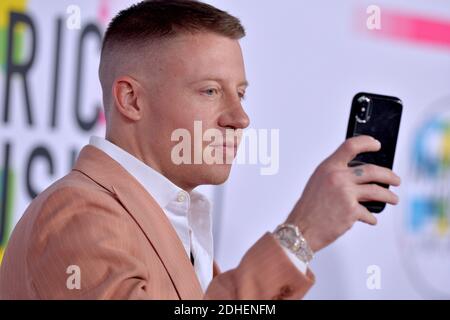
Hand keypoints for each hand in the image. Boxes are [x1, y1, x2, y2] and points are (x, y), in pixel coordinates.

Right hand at [284, 135, 400, 252]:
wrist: (301, 228)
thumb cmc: (309, 207)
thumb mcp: (318, 182)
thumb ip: (336, 175)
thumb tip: (361, 176)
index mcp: (328, 167)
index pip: (350, 146)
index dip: (366, 142)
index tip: (376, 144)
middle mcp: (338, 177)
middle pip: (372, 170)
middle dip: (389, 175)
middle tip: (396, 180)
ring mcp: (346, 194)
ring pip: (377, 191)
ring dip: (389, 196)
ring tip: (394, 199)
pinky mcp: (351, 211)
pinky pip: (369, 213)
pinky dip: (371, 217)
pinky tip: (371, 219)